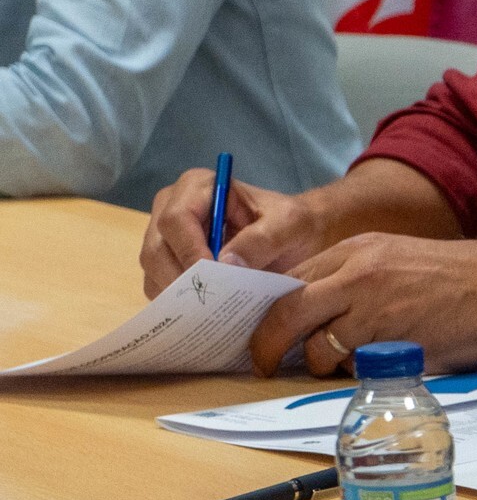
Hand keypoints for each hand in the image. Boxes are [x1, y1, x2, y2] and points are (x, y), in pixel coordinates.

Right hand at [141, 169, 331, 296]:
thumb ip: (264, 238)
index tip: (212, 276)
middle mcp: (172, 208)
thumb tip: (226, 263)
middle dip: (182, 279)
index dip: (188, 250)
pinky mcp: (167, 266)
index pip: (177, 219)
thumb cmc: (294, 223)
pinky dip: (179, 305)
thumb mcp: (292, 224)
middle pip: (157, 248)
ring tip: (210, 311)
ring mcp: (166, 239)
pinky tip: (205, 313)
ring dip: (179, 296)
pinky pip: (160, 289)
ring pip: (154, 272)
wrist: (299, 239)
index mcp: (198, 186)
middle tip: (210, 302)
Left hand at [245, 234, 476, 376]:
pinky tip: (377, 366)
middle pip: (287, 311)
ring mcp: (372, 307)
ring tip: (345, 365)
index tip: (265, 330)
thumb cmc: (465, 278)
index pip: (292, 279)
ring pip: (317, 346)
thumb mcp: (403, 259)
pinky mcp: (390, 341)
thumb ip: (360, 278)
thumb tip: (321, 311)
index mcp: (360, 249)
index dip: (271, 310)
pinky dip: (355, 373)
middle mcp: (358, 273)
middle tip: (264, 363)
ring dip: (321, 363)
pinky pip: (352, 366)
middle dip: (267, 343)